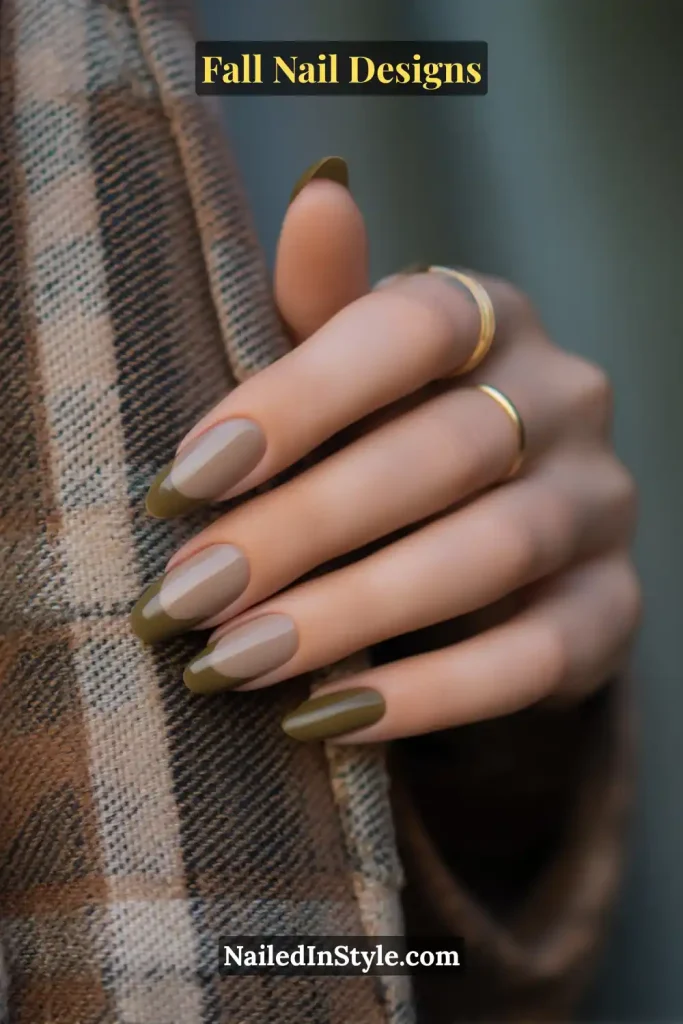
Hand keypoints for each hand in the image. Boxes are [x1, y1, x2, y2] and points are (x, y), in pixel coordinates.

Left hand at [131, 158, 640, 743]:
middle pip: (439, 454)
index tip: (185, 479)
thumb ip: (322, 308)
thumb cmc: (382, 440)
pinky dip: (429, 693)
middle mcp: (564, 397)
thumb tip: (318, 195)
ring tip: (235, 662)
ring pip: (487, 556)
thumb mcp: (346, 377)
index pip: (407, 330)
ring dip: (349, 614)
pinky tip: (328, 717)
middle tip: (188, 598)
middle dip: (300, 529)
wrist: (481, 552)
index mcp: (490, 316)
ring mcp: (599, 505)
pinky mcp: (612, 610)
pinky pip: (534, 658)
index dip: (296, 400)